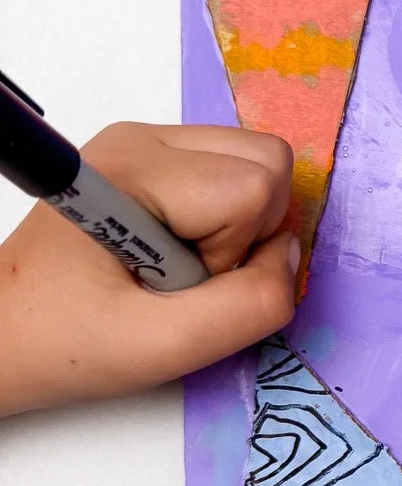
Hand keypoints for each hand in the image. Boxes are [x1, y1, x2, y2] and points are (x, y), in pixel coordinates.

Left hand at [0, 121, 297, 415]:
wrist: (4, 337)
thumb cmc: (68, 343)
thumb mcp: (168, 346)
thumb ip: (253, 304)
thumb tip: (288, 255)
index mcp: (136, 169)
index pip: (255, 184)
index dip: (238, 249)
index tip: (181, 285)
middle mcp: (144, 139)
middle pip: (267, 158)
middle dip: (248, 230)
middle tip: (187, 275)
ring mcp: (147, 143)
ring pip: (258, 163)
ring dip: (238, 228)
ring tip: (177, 266)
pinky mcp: (154, 160)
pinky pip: (234, 174)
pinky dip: (224, 222)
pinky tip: (174, 253)